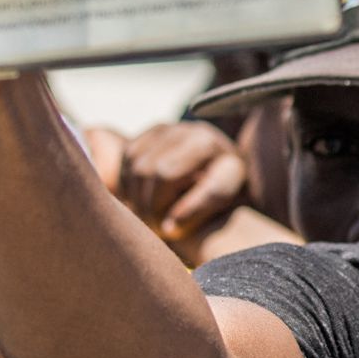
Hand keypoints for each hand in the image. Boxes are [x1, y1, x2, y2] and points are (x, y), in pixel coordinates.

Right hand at [116, 121, 251, 242]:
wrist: (230, 169)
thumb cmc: (231, 187)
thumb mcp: (224, 198)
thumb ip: (198, 209)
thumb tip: (167, 227)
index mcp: (204, 142)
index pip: (163, 175)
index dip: (157, 206)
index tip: (164, 229)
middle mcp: (183, 129)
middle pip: (143, 170)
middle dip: (145, 203)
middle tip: (156, 225)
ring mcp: (165, 128)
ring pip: (132, 165)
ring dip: (135, 195)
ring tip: (153, 214)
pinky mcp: (151, 133)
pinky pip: (126, 159)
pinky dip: (131, 182)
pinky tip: (147, 197)